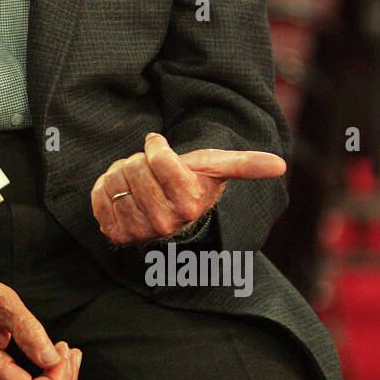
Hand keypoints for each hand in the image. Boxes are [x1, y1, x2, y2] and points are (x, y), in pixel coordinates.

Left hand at [91, 132, 285, 246]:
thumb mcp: (216, 170)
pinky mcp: (115, 233)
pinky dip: (105, 188)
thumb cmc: (193, 186)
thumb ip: (246, 164)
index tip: (160, 149)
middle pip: (134, 167)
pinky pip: (98, 195)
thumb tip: (281, 164)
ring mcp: (138, 230)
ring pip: (114, 180)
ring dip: (122, 173)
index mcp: (189, 202)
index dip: (155, 146)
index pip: (156, 157)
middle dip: (139, 161)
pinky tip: (122, 193)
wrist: (169, 220)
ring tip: (138, 183)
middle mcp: (165, 221)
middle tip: (149, 170)